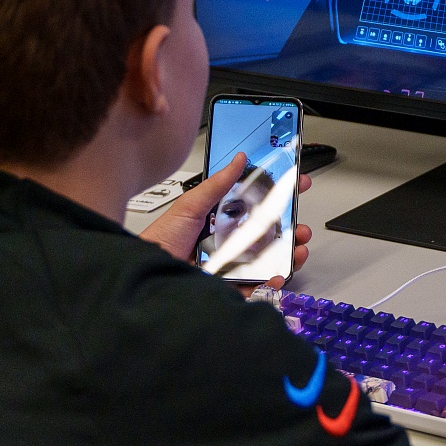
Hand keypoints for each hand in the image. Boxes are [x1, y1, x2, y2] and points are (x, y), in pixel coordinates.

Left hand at [141, 151, 311, 285]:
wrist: (145, 276)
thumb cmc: (159, 242)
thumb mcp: (189, 207)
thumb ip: (215, 184)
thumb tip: (237, 159)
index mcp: (218, 220)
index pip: (254, 205)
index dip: (277, 196)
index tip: (295, 185)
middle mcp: (226, 242)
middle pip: (266, 234)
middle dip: (290, 228)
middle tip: (301, 224)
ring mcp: (228, 266)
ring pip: (266, 259)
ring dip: (287, 254)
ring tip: (297, 249)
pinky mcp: (228, 287)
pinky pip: (255, 284)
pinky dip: (271, 280)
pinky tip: (277, 274)